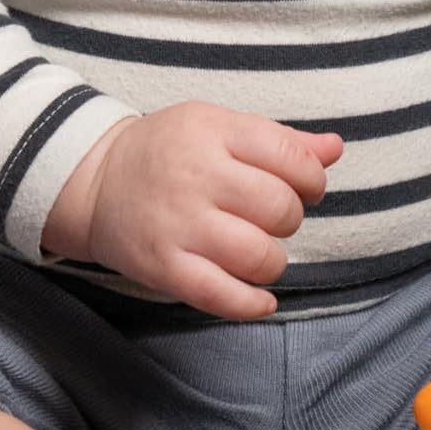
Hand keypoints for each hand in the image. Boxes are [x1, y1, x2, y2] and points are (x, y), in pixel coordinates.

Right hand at [40, 104, 341, 319]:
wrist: (96, 181)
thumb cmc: (169, 151)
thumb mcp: (218, 126)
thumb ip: (279, 139)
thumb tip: (335, 149)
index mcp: (212, 131)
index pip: (290, 157)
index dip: (312, 178)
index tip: (303, 187)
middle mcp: (196, 176)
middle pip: (279, 209)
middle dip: (289, 219)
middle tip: (271, 219)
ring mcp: (178, 225)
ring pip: (258, 256)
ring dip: (272, 261)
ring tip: (257, 253)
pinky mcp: (163, 267)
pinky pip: (221, 296)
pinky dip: (252, 303)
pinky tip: (261, 299)